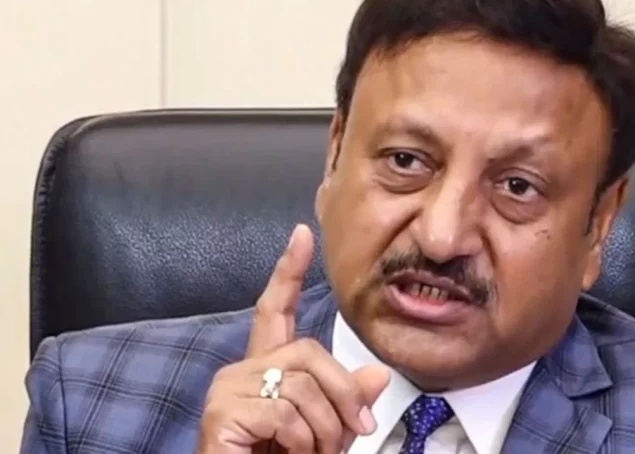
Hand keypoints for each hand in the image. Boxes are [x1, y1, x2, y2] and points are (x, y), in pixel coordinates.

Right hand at [197, 224, 390, 453]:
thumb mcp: (325, 432)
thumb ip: (347, 402)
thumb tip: (379, 374)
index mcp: (265, 369)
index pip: (276, 309)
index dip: (288, 271)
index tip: (302, 235)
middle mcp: (241, 370)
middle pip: (309, 351)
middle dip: (342, 395)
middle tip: (351, 433)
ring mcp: (228, 389)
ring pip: (302, 385)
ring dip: (323, 429)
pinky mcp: (222, 412)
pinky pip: (285, 412)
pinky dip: (302, 441)